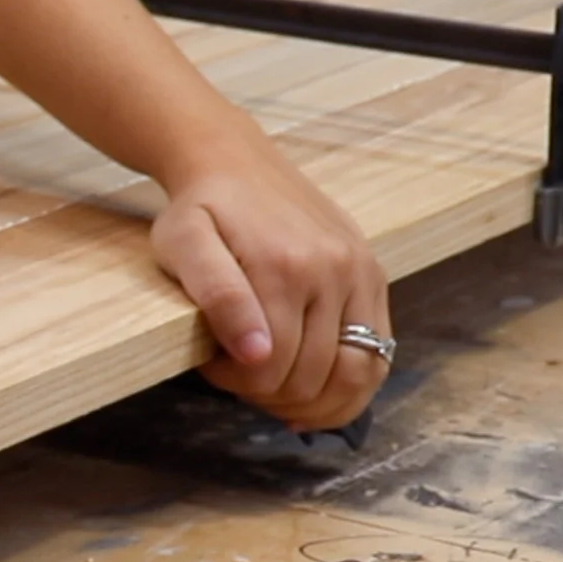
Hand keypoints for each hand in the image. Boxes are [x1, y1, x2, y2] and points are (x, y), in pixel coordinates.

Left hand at [150, 134, 391, 433]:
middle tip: (240, 377)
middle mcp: (335, 270)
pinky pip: (379, 354)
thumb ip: (218, 296)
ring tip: (277, 391)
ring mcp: (362, 273)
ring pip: (359, 373)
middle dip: (271, 394)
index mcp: (285, 267)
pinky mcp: (375, 276)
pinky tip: (317, 394)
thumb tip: (256, 353)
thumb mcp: (183, 244)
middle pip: (314, 376)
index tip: (213, 365)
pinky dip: (352, 386)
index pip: (272, 366)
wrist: (236, 160)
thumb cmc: (201, 207)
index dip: (238, 383)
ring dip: (317, 402)